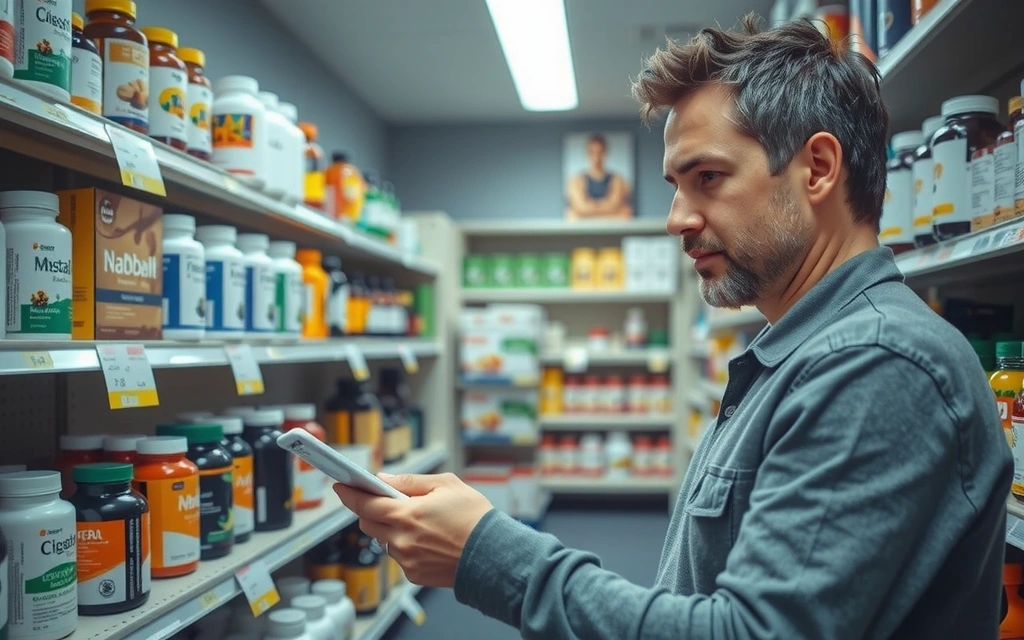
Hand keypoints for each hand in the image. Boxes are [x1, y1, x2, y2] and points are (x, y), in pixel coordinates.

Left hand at [333, 472, 492, 587]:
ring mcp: (406, 559)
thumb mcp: (446, 484)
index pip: (364, 503)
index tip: (340, 487)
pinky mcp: (414, 575)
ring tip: (418, 523)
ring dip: (390, 530)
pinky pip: (399, 557)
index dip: (349, 494)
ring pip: (383, 541)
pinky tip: (427, 540)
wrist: (494, 555)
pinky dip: (405, 546)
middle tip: (386, 502)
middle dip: (371, 511)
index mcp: (406, 513)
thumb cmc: (475, 517)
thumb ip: (411, 481)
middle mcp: (401, 539)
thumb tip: (385, 479)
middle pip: (367, 524)